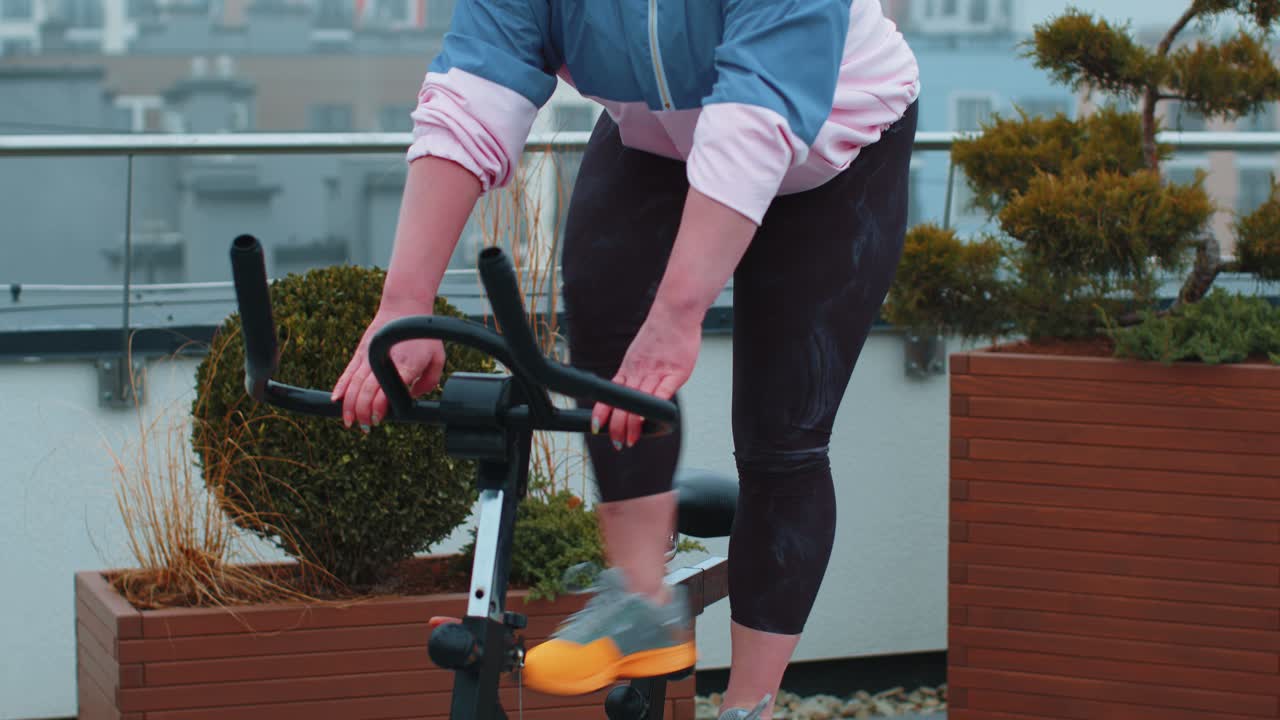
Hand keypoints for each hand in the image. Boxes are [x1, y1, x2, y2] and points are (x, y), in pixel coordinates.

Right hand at [331, 299, 444, 429]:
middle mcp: (383, 360)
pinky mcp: (360, 353)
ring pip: (354, 384)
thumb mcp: (437, 358)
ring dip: (349, 405)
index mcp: (406, 364)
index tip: (380, 419)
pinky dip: (341, 388)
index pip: (387, 388)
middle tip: (365, 427)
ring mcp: (368, 356)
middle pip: (366, 389)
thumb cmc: (424, 335)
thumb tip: (412, 398)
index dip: (379, 406)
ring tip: (349, 422)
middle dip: (363, 411)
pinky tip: (336, 401)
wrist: (405, 307)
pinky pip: (347, 373)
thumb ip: (429, 382)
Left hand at [592, 305, 700, 448]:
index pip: (611, 394)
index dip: (602, 412)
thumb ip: (635, 371)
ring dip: (633, 424)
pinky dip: (654, 406)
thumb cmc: (661, 332)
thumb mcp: (639, 353)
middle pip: (623, 403)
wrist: (675, 313)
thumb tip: (631, 388)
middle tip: (618, 442)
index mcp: (629, 369)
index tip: (597, 427)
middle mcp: (639, 372)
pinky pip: (663, 392)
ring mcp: (657, 372)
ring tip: (630, 440)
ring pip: (640, 402)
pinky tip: (649, 419)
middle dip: (618, 426)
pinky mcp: (676, 372)